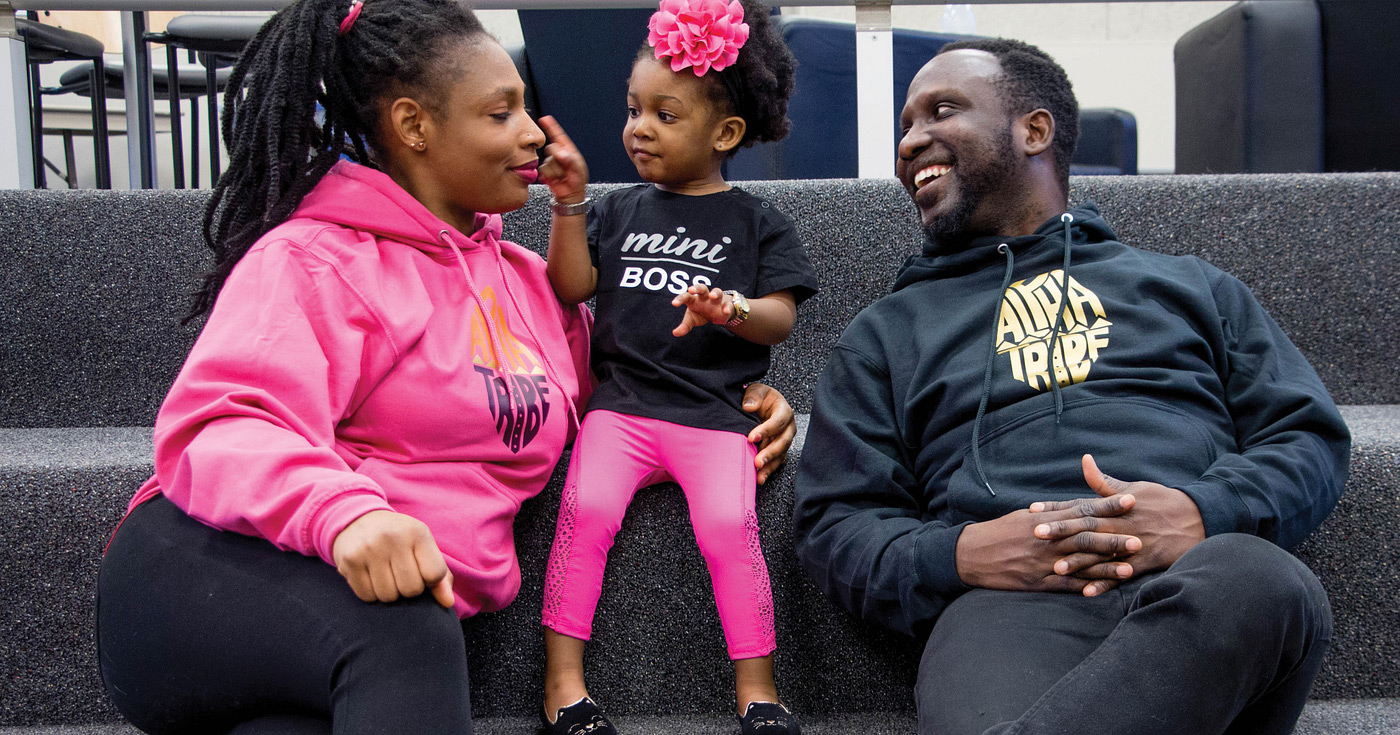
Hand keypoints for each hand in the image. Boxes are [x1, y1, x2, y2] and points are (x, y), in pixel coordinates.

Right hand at [331, 510, 454, 607]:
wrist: (357, 518)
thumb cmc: (399, 538)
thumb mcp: (422, 546)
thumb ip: (441, 575)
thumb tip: (447, 603)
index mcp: (417, 532)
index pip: (435, 574)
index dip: (430, 581)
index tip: (422, 571)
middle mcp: (393, 538)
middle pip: (411, 589)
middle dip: (409, 589)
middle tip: (401, 574)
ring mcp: (369, 549)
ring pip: (388, 596)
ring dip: (389, 592)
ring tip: (386, 574)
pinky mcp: (349, 561)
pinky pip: (367, 596)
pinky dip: (371, 593)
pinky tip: (371, 576)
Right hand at [537, 115, 587, 203]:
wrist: (570, 195)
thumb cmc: (577, 181)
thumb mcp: (578, 170)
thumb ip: (570, 160)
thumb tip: (560, 153)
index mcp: (568, 150)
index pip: (559, 135)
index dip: (552, 126)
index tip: (545, 119)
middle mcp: (558, 154)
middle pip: (551, 148)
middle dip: (558, 159)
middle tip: (566, 169)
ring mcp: (551, 162)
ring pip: (547, 161)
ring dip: (555, 171)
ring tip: (562, 176)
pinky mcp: (545, 170)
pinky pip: (543, 169)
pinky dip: (550, 176)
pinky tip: (555, 180)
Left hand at [671, 285, 732, 336]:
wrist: (717, 313)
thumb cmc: (701, 313)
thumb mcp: (692, 320)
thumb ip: (684, 326)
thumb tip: (675, 333)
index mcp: (694, 299)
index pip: (686, 296)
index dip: (680, 299)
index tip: (674, 304)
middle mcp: (705, 297)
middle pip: (701, 288)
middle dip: (697, 288)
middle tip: (691, 289)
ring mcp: (716, 300)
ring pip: (717, 292)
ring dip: (715, 293)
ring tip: (712, 296)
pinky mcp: (726, 305)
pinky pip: (728, 304)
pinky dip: (727, 307)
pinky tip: (726, 311)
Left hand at [742, 383, 795, 484]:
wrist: (761, 405)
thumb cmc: (760, 397)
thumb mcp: (756, 391)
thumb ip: (753, 396)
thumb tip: (748, 406)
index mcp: (784, 411)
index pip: (778, 421)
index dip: (766, 430)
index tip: (751, 437)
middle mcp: (788, 428)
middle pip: (783, 442)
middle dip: (770, 453)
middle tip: (757, 462)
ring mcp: (785, 440)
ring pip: (781, 455)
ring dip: (770, 466)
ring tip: (758, 476)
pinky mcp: (779, 451)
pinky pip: (776, 462)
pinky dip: (768, 471)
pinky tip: (759, 478)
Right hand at [956, 501, 1141, 595]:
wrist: (971, 554)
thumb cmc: (999, 532)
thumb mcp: (1024, 517)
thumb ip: (1052, 512)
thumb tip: (1076, 506)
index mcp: (1044, 520)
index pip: (1081, 510)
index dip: (1107, 506)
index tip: (1130, 500)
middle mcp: (1047, 540)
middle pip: (1086, 537)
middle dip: (1113, 538)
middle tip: (1139, 537)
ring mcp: (1043, 562)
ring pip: (1080, 563)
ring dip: (1106, 565)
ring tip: (1130, 567)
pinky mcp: (1037, 582)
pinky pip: (1065, 585)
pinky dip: (1084, 587)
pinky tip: (1102, 588)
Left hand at [1030, 454, 1206, 583]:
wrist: (1196, 519)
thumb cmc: (1161, 501)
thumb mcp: (1132, 487)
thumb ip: (1104, 481)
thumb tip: (1085, 460)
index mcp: (1114, 507)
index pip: (1079, 506)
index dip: (1055, 508)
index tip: (1032, 509)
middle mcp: (1120, 525)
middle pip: (1085, 529)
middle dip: (1061, 532)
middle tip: (1036, 535)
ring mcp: (1131, 545)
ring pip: (1100, 555)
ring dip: (1078, 562)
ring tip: (1056, 569)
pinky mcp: (1143, 562)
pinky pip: (1120, 575)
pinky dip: (1104, 583)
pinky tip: (1086, 592)